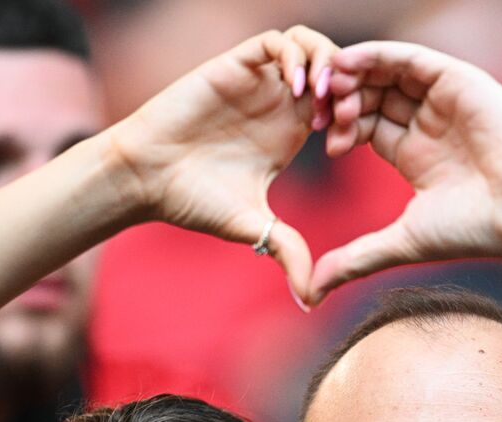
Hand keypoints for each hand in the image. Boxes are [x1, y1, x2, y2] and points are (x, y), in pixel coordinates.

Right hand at [109, 27, 338, 302]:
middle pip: (335, 71)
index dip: (354, 120)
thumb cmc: (193, 202)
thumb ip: (288, 253)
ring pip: (311, 46)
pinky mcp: (235, 65)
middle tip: (342, 117)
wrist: (147, 177)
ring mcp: (258, 82)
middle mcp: (278, 103)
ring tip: (324, 97)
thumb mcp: (255, 229)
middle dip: (349, 88)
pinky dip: (295, 55)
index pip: (342, 108)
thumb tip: (312, 301)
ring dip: (328, 64)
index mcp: (290, 134)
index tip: (344, 146)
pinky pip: (276, 41)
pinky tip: (298, 87)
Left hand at [309, 41, 501, 303]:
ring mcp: (444, 100)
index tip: (324, 143)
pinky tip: (349, 62)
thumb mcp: (402, 242)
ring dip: (354, 75)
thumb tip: (312, 290)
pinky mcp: (457, 81)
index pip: (367, 127)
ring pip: (388, 73)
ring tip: (330, 86)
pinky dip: (376, 54)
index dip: (341, 128)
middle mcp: (430, 124)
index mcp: (416, 156)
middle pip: (372, 96)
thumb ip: (355, 258)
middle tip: (318, 109)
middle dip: (341, 100)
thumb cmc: (474, 231)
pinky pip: (410, 57)